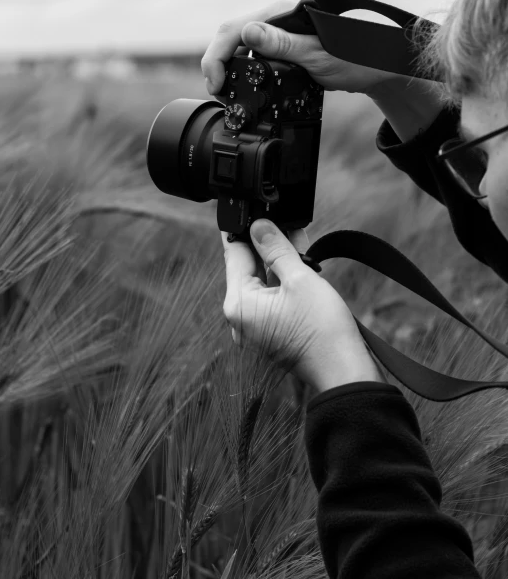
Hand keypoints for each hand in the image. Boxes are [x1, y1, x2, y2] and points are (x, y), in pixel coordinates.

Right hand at [201, 0, 396, 101]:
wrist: (378, 67)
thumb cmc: (355, 58)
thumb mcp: (317, 55)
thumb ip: (282, 44)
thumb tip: (248, 32)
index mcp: (281, 14)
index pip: (234, 30)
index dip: (217, 57)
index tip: (217, 84)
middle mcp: (277, 18)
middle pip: (232, 35)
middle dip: (218, 62)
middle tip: (217, 91)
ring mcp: (280, 31)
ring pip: (241, 44)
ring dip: (228, 65)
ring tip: (226, 91)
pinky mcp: (285, 45)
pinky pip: (255, 53)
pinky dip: (244, 69)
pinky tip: (244, 84)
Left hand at [221, 219, 384, 392]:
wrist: (344, 370)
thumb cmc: (322, 329)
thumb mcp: (299, 278)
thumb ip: (276, 248)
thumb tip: (258, 225)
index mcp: (239, 304)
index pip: (234, 254)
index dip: (242, 228)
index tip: (243, 207)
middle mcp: (241, 317)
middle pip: (248, 266)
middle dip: (266, 242)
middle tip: (279, 216)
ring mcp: (256, 326)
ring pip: (262, 280)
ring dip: (278, 258)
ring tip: (295, 233)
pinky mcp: (272, 329)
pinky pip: (272, 295)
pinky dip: (283, 277)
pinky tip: (299, 257)